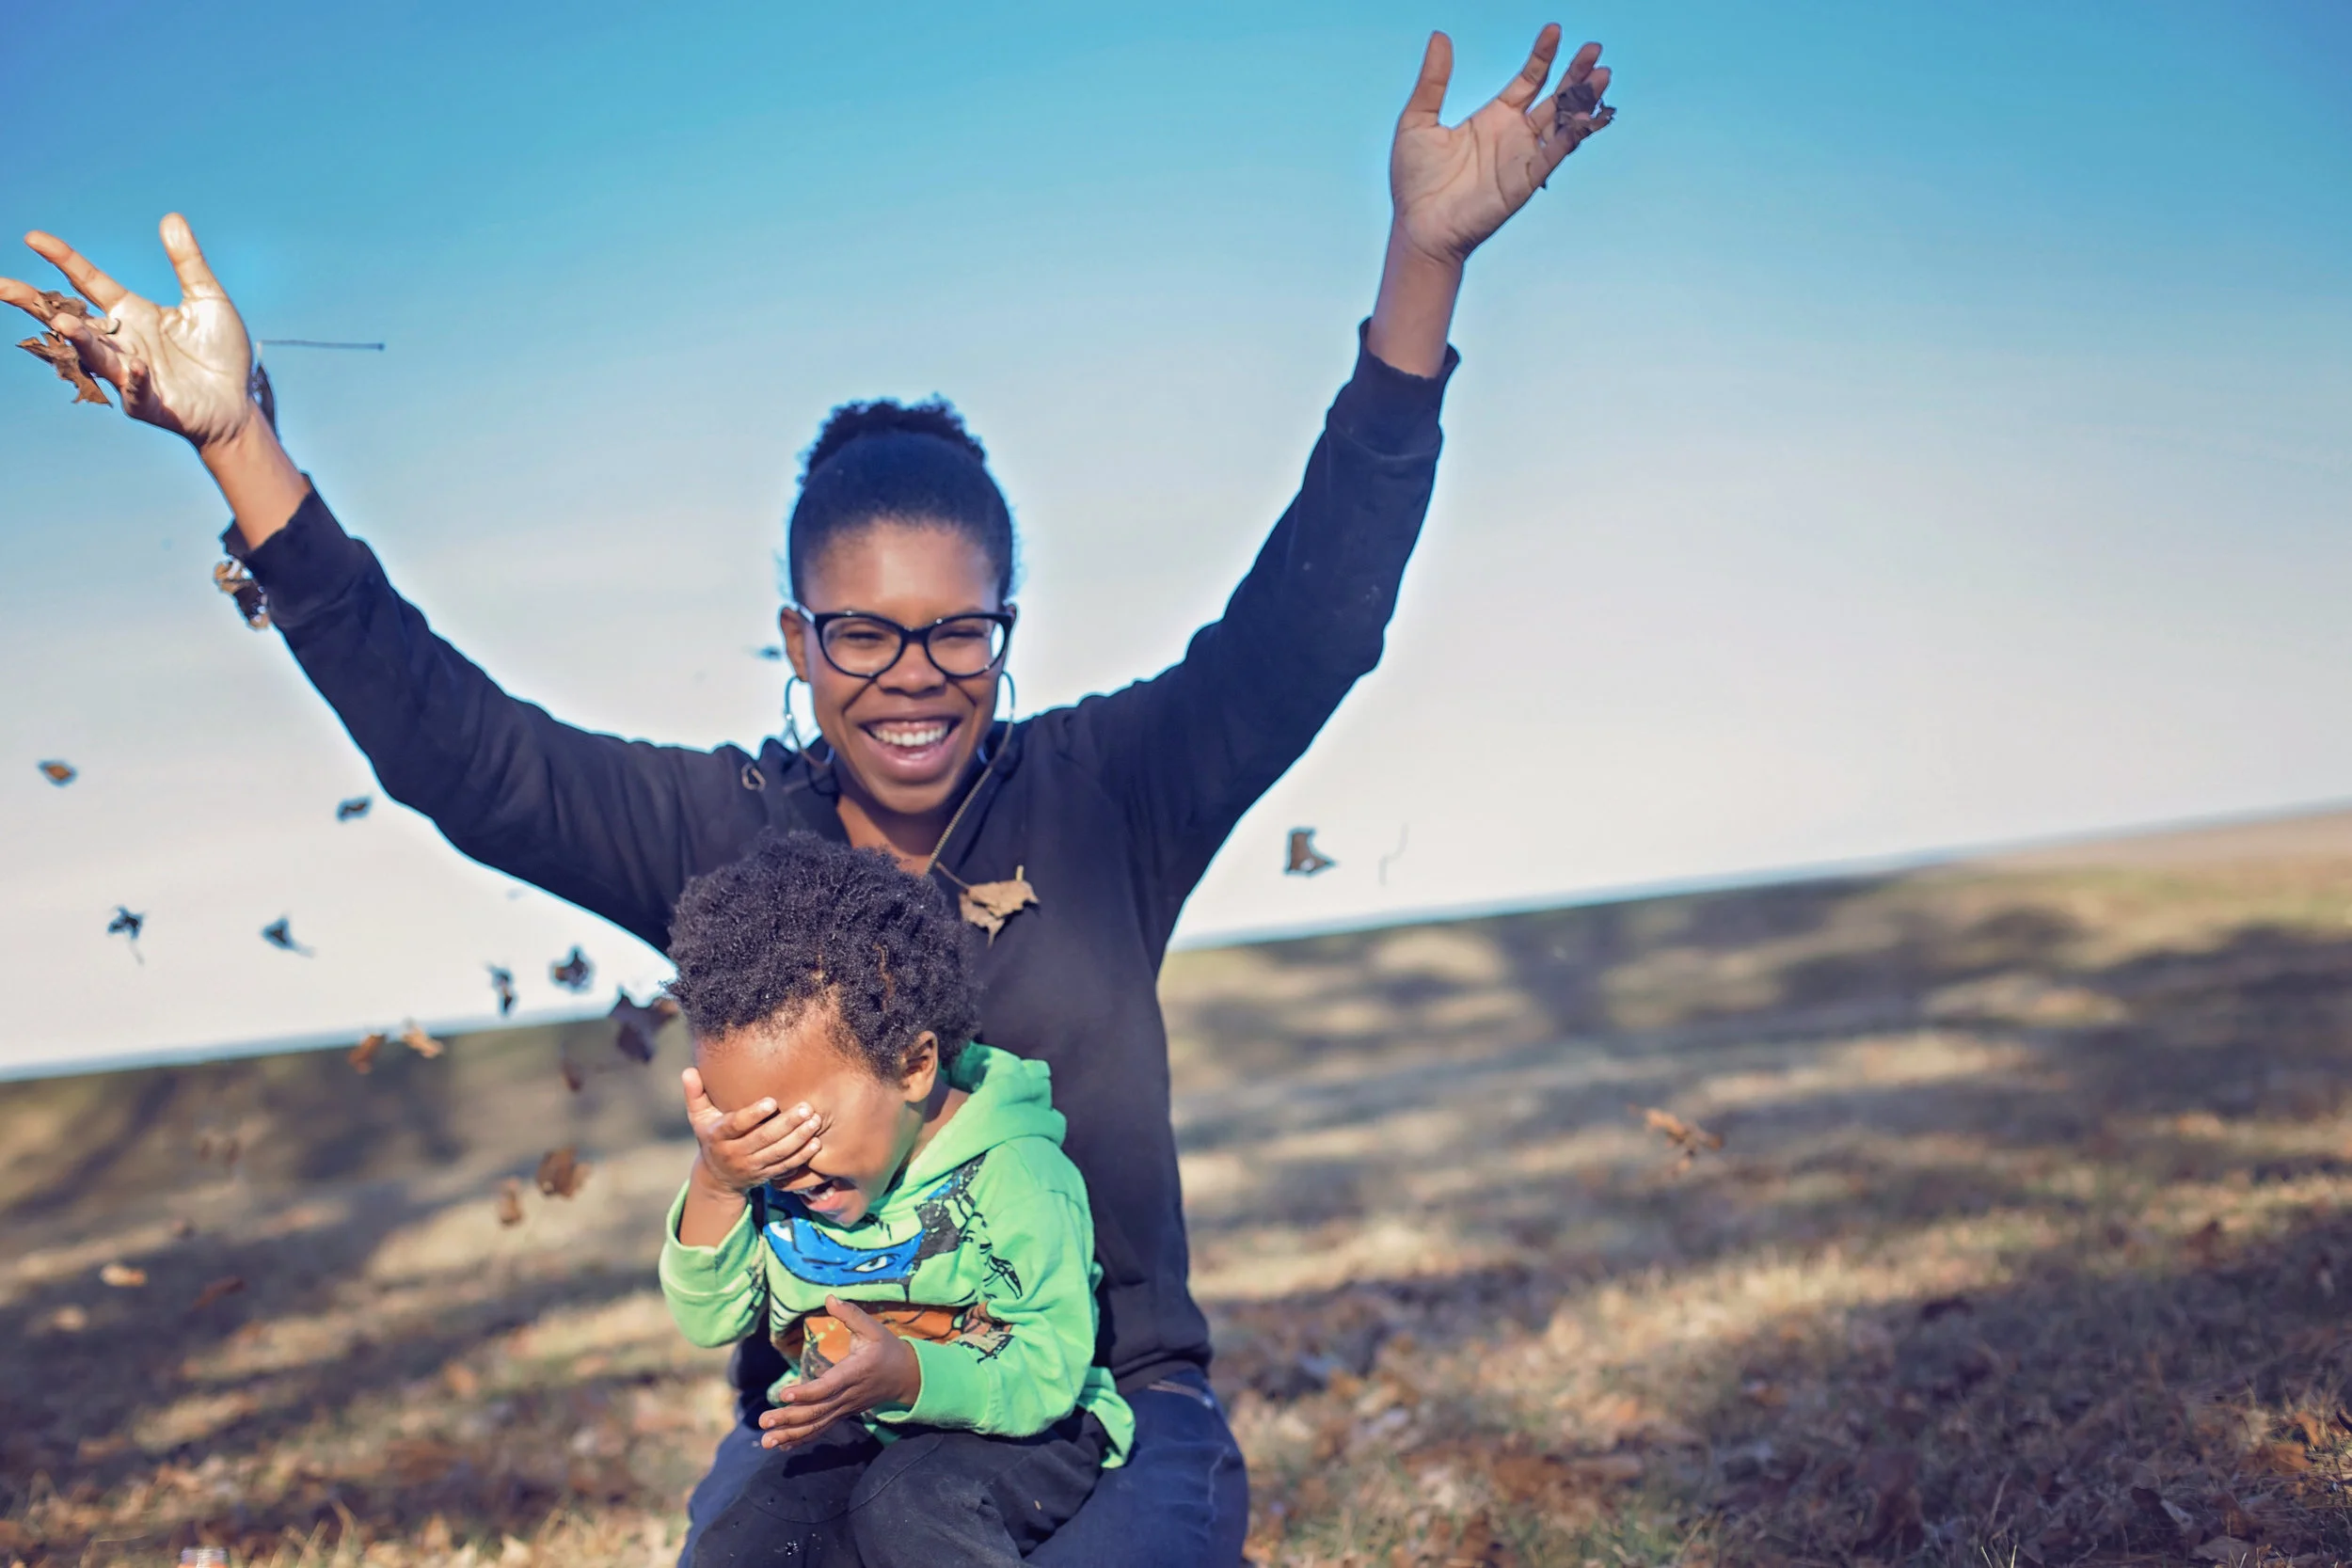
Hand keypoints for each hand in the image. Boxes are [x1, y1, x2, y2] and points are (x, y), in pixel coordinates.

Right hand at [1, 215, 258, 449]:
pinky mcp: (148, 403)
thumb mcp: (208, 300)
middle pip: (70, 318)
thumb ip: (188, 263)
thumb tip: (171, 218)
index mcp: (130, 312)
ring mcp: (130, 373)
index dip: (62, 259)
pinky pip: (135, 391)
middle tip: (2, 287)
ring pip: (95, 354)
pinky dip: (134, 378)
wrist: (239, 403)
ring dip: (79, 339)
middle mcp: (121, 340)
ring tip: (64, 323)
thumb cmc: (221, 353)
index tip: (33, 237)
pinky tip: (137, 366)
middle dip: (35, 304)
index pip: (87, 281)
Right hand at [681, 1067, 823, 1193]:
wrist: (718, 1177)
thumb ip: (695, 1094)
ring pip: (778, 1154)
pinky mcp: (765, 1175)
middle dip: (786, 1124)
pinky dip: (802, 1156)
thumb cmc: (711, 1136)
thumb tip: (688, 1070)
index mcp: (718, 1136)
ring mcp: (751, 1166)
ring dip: (799, 1139)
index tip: (772, 1101)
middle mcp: (734, 1153)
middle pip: (763, 1139)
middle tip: (806, 1108)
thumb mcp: (698, 1117)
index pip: (736, 1126)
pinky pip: (785, 1167)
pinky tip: (816, 1143)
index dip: (753, 1115)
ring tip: (815, 1121)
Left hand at [757, 1296, 921, 1448]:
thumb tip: (829, 1298)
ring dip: (790, 1434)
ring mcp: (845, 1408)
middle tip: (763, 1422)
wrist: (906, 1377)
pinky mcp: (842, 1414)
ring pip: (816, 1425)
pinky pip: (820, 1429)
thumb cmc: (887, 1349)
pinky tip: (782, 1445)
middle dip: (789, 1418)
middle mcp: (848, 1396)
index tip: (783, 1394)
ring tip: (766, 1440)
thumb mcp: (873, 1328)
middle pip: (817, 1411)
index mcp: (854, 1373)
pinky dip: (801, 1439)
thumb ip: (851, 1314)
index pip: (827, 1387)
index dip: (806, 1393)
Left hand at [1388, 27, 1613, 269]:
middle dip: (1575, 73)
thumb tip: (1439, 37)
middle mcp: (1514, 134)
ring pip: (1563, 122)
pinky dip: (1572, 135)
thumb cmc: (1415, 180)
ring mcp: (1523, 157)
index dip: (1542, 55)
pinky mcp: (1525, 180)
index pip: (1528, 79)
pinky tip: (1586, 116)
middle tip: (1594, 49)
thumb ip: (1433, 80)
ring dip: (1583, 101)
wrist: (1419, 226)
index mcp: (1493, 117)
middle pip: (1555, 96)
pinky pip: (1555, 154)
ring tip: (1602, 76)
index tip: (1554, 30)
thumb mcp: (1418, 120)